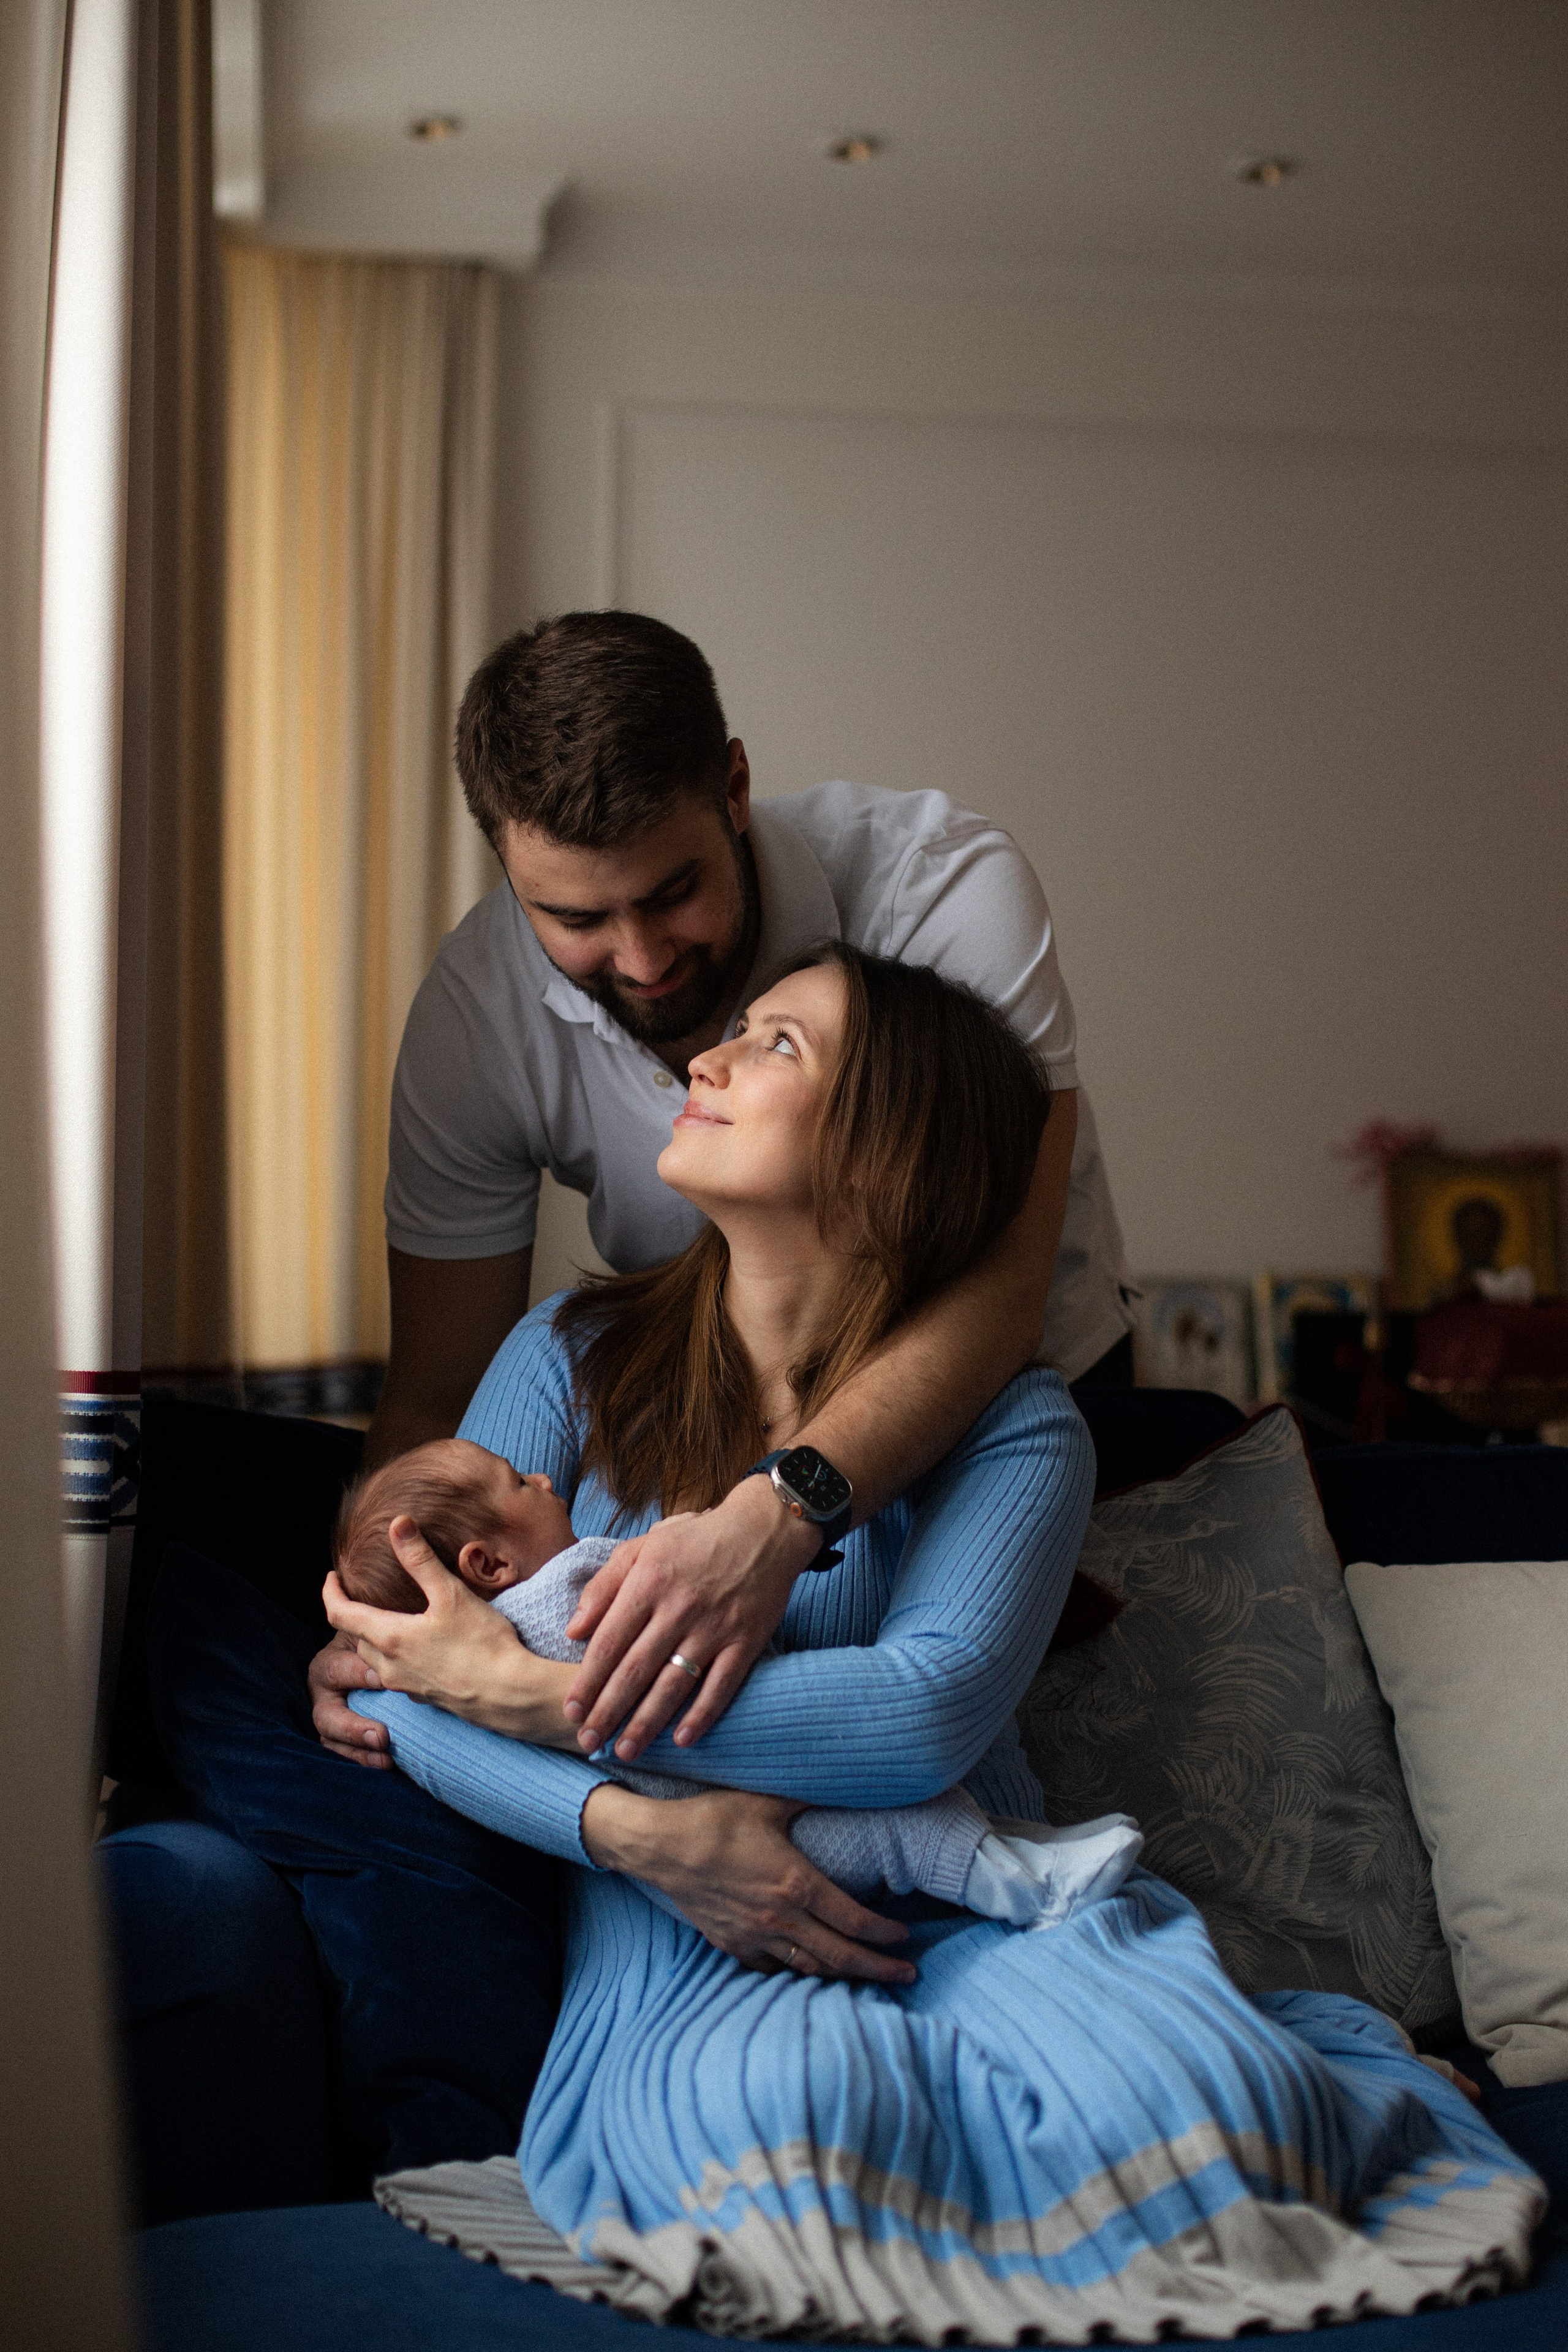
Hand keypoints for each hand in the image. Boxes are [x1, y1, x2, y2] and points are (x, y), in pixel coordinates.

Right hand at [309, 1630, 393, 1766]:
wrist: (375, 1657)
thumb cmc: (378, 1643)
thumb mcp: (376, 1633)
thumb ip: (382, 1635)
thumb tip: (406, 1639)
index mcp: (329, 1662)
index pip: (337, 1670)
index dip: (358, 1675)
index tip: (383, 1680)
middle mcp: (322, 1693)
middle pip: (327, 1715)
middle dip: (353, 1728)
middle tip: (382, 1736)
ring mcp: (328, 1717)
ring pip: (333, 1741)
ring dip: (359, 1752)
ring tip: (386, 1759)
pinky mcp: (338, 1737)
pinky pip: (345, 1754)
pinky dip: (363, 1761)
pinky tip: (387, 1764)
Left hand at [322, 1519, 576, 1739]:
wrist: (509, 1695)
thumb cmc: (482, 1643)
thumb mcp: (450, 1594)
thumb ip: (420, 1559)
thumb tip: (397, 1524)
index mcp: (389, 1637)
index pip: (339, 1615)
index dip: (330, 1593)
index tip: (332, 1576)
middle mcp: (389, 1666)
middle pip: (357, 1636)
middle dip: (356, 1614)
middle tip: (365, 1594)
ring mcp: (405, 1685)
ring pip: (376, 1658)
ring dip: (375, 1637)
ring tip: (392, 1618)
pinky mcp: (423, 1697)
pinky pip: (397, 1674)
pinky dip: (397, 1656)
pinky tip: (420, 1647)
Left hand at [564, 1477, 823, 1762]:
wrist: (765, 1529)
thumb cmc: (696, 1538)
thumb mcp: (643, 1546)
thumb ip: (604, 1586)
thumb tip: (572, 1631)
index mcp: (648, 1582)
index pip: (608, 1641)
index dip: (587, 1680)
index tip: (571, 1710)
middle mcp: (679, 1608)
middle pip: (635, 1669)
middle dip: (608, 1711)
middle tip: (587, 1741)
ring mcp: (715, 1627)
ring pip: (674, 1684)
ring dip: (646, 1722)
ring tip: (625, 1750)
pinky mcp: (746, 1641)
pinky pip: (721, 1685)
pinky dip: (702, 1715)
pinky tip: (681, 1740)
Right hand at [581, 1783, 915, 1984]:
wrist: (658, 1846)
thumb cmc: (713, 1819)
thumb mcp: (767, 1801)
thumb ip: (807, 1797)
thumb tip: (841, 1778)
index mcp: (796, 1883)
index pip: (854, 1921)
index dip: (885, 1935)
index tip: (906, 1938)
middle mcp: (780, 1917)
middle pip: (840, 1956)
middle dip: (879, 1968)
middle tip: (907, 1974)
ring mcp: (754, 1936)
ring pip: (809, 1967)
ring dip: (842, 1975)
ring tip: (867, 1975)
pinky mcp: (731, 1943)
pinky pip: (774, 1967)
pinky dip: (798, 1970)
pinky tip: (809, 1965)